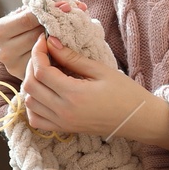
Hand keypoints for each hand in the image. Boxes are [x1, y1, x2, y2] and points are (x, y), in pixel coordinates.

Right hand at [0, 0, 86, 81]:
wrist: (21, 49)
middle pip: (37, 35)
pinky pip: (48, 64)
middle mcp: (3, 51)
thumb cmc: (28, 25)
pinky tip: (66, 48)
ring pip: (44, 51)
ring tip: (73, 32)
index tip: (67, 6)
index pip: (28, 18)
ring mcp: (14, 67)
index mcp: (0, 31)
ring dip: (62, 41)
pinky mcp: (26, 77)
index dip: (49, 10)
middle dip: (58, 25)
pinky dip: (59, 55)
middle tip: (76, 18)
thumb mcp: (30, 10)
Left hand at [22, 32, 168, 147]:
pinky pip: (36, 120)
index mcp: (74, 95)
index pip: (41, 71)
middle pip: (30, 86)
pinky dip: (34, 105)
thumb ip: (73, 58)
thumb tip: (52, 43)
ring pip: (29, 102)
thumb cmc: (126, 93)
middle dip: (32, 65)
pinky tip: (44, 93)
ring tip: (45, 70)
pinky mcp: (64, 129)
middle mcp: (63, 111)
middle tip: (44, 52)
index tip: (44, 40)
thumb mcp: (100, 70)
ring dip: (32, 83)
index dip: (38, 52)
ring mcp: (62, 123)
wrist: (138, 119)